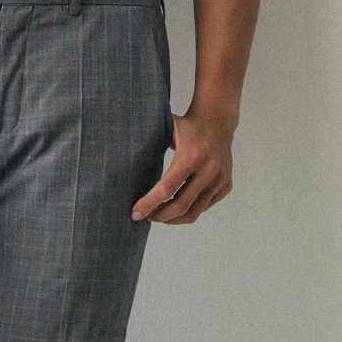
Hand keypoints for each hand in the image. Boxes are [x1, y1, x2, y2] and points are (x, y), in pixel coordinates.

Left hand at [131, 106, 236, 223]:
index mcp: (191, 155)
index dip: (149, 203)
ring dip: (173, 219)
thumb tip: (115, 153)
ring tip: (158, 215)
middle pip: (180, 205)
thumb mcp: (166, 127)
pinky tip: (175, 207)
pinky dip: (188, 212)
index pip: (167, 188)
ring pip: (194, 212)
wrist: (217, 123)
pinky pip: (204, 207)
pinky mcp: (226, 186)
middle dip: (159, 216)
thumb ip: (145, 137)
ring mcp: (220, 179)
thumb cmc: (185, 127)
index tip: (135, 213)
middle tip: (145, 217)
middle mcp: (209, 169)